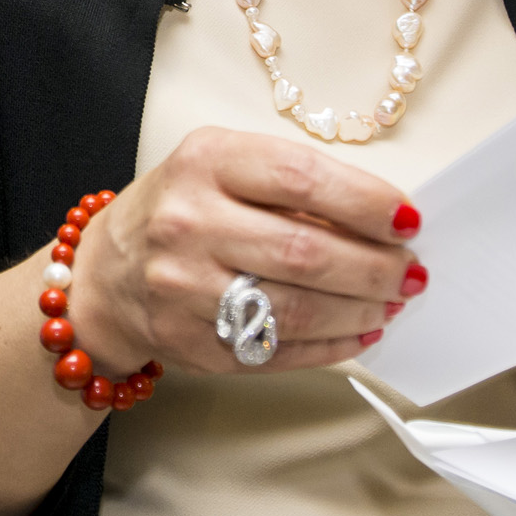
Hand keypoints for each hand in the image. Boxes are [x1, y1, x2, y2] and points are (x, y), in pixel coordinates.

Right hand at [66, 125, 419, 376]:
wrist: (105, 274)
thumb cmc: (180, 209)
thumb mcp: (223, 167)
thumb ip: (292, 186)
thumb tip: (382, 222)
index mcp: (205, 162)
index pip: (302, 178)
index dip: (366, 202)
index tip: (407, 220)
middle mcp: (188, 223)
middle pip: (306, 252)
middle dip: (375, 267)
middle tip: (409, 271)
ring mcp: (184, 288)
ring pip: (296, 310)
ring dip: (360, 311)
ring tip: (389, 302)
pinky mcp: (190, 344)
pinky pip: (278, 352)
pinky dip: (331, 347)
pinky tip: (358, 333)